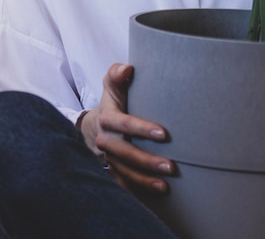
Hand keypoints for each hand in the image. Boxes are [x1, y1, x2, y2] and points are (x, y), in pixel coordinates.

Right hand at [79, 62, 174, 193]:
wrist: (94, 125)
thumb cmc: (113, 102)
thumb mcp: (112, 85)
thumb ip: (116, 74)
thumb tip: (127, 68)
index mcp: (107, 118)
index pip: (123, 124)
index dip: (141, 129)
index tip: (163, 134)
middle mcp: (105, 140)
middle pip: (124, 153)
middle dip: (147, 161)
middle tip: (171, 166)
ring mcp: (107, 158)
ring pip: (124, 172)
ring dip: (145, 180)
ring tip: (166, 185)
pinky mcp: (112, 171)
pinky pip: (122, 184)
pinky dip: (137, 191)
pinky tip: (154, 196)